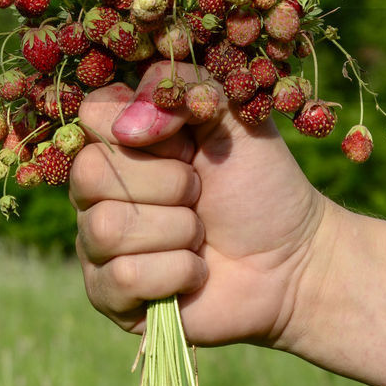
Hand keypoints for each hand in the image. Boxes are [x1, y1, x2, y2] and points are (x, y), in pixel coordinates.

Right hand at [69, 63, 331, 347]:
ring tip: (201, 235)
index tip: (187, 144)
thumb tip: (128, 129)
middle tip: (200, 194)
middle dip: (168, 185)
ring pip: (107, 228)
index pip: (91, 117)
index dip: (147, 131)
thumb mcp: (231, 113)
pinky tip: (195, 271)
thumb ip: (179, 90)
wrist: (295, 257)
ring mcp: (96, 244)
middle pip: (90, 175)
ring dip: (177, 231)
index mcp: (116, 142)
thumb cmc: (260, 182)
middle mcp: (95, 191)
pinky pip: (123, 277)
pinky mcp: (109, 295)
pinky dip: (176, 272)